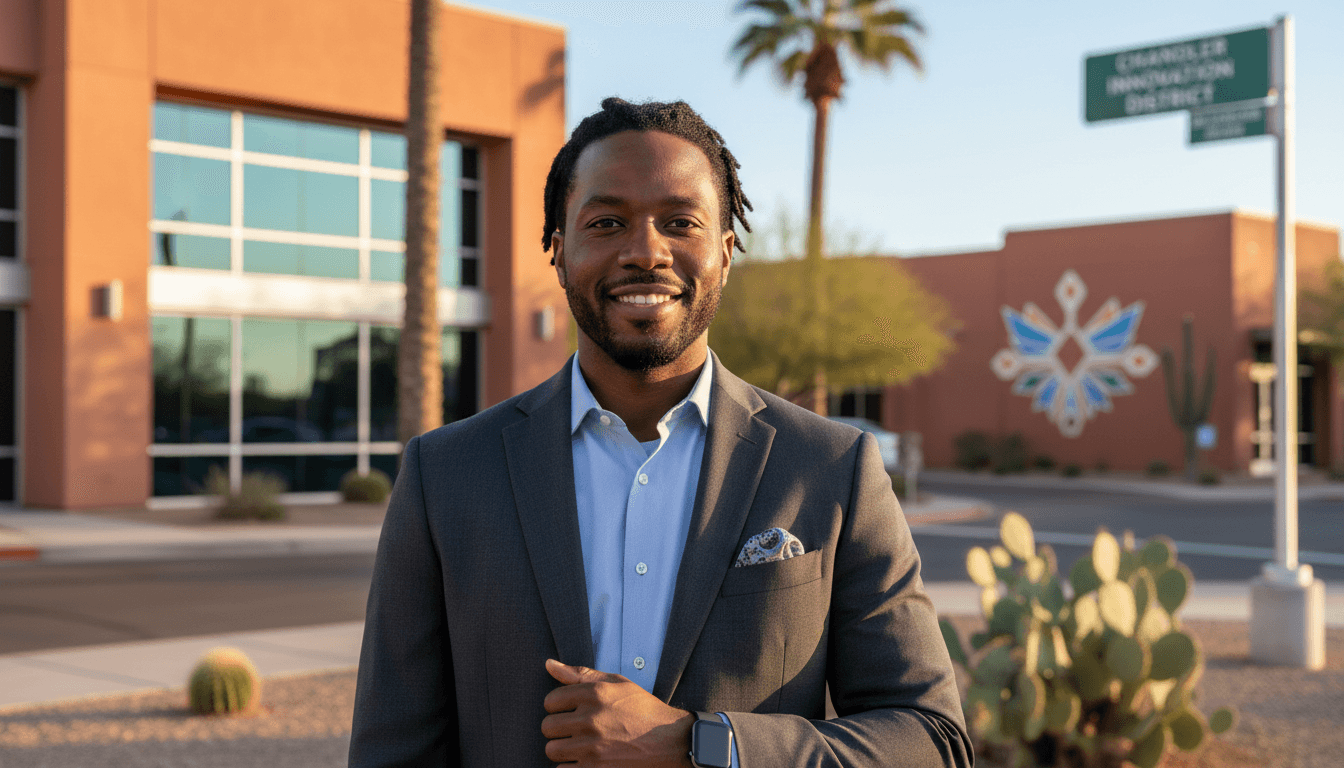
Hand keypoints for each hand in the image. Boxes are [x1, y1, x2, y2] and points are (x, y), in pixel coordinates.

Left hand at [541, 658, 694, 766]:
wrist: (670, 742)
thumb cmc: (643, 710)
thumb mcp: (616, 683)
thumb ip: (580, 674)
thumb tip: (549, 664)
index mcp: (594, 694)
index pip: (550, 701)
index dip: (558, 706)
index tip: (569, 711)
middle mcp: (591, 720)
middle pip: (548, 727)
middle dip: (559, 729)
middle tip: (575, 730)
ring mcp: (592, 748)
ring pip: (552, 750)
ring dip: (562, 749)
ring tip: (579, 745)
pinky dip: (571, 767)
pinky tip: (585, 760)